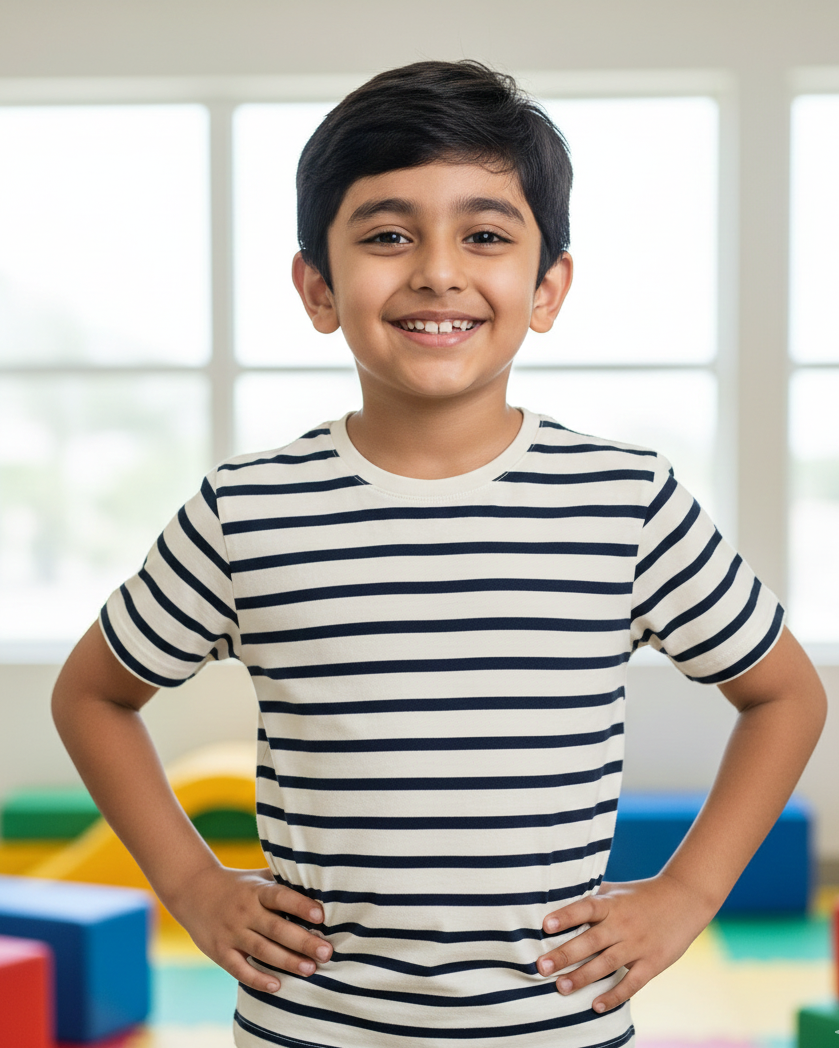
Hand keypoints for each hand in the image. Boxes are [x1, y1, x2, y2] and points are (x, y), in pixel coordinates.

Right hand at [166, 864, 332, 992]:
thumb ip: (282, 883)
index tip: (321, 915)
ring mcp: (231, 933)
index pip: (280, 897)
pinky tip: (277, 985)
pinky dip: (258, 979)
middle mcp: (245, 912)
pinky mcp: (220, 952)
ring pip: (262, 950)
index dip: (300, 905)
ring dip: (287, 961)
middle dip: (303, 941)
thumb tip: (320, 886)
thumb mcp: (258, 878)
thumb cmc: (238, 885)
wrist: (192, 890)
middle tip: (326, 952)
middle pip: (276, 928)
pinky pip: (240, 969)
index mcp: (257, 891)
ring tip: (310, 969)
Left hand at [537, 874, 715, 1012]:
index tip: (545, 925)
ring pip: (606, 964)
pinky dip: (614, 996)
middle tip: (541, 966)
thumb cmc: (642, 895)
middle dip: (565, 954)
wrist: (684, 899)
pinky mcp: (652, 963)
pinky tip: (596, 1006)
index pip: (586, 908)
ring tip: (561, 987)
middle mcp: (623, 924)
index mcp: (612, 904)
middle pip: (591, 941)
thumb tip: (558, 897)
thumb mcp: (617, 890)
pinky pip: (631, 983)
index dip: (566, 916)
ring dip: (582, 977)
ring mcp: (638, 945)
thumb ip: (592, 897)